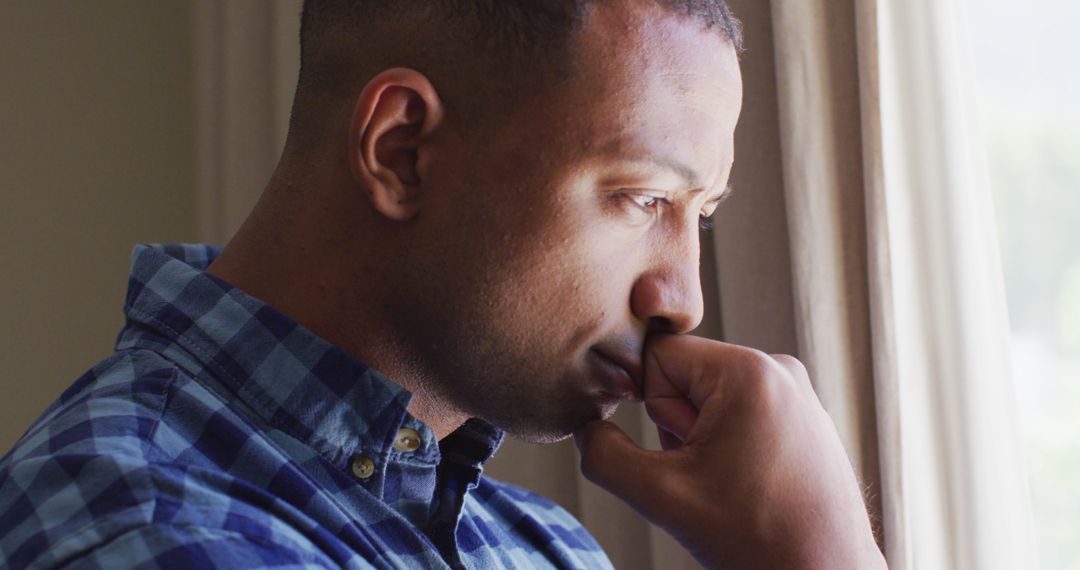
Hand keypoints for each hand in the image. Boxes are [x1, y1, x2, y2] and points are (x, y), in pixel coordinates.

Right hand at [573, 334, 885, 568]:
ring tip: (730, 484)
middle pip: (683, 376)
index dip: (648, 406)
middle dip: (678, 426)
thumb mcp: (661, 495)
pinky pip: (738, 413)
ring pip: (708, 398)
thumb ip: (605, 454)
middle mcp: (778, 368)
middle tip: (707, 475)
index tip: (678, 452)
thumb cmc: (758, 540)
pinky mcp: (802, 415)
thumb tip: (585, 428)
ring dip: (702, 440)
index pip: (656, 356)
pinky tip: (748, 485)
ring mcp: (795, 392)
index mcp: (748, 371)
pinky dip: (729, 447)